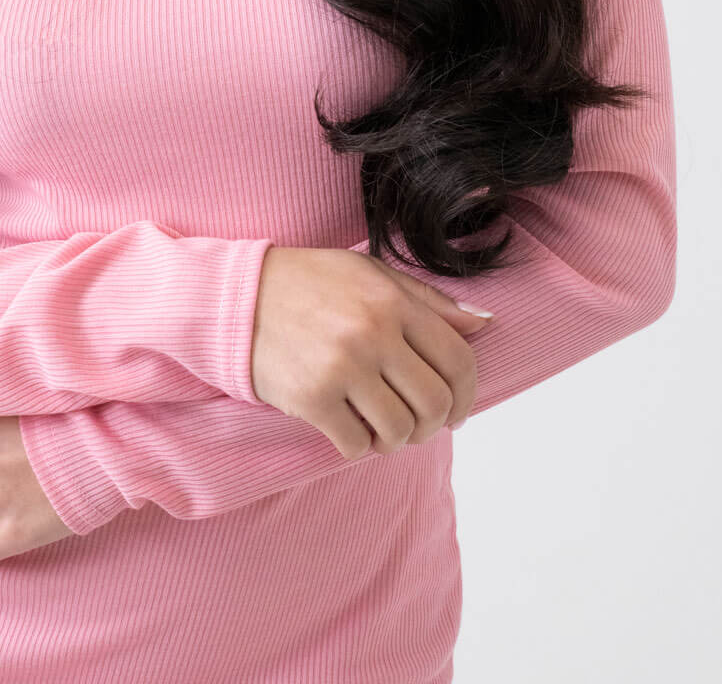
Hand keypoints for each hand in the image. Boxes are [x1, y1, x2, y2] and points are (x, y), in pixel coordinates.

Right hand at [250, 247, 493, 458]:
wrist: (237, 296)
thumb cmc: (309, 283)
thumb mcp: (370, 274)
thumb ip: (428, 301)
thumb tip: (484, 325)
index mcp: (392, 301)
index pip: (458, 361)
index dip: (466, 396)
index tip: (456, 411)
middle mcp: (373, 333)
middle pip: (435, 404)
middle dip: (433, 424)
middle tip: (416, 424)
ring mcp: (343, 367)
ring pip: (400, 431)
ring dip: (395, 439)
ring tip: (378, 427)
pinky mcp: (311, 397)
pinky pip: (356, 445)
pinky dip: (358, 447)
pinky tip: (347, 428)